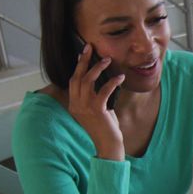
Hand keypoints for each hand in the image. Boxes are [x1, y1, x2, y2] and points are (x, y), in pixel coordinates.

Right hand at [68, 43, 125, 159]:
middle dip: (83, 61)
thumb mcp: (97, 111)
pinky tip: (120, 77)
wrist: (108, 146)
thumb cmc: (105, 129)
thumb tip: (104, 82)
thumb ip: (96, 98)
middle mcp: (77, 105)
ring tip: (107, 59)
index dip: (78, 67)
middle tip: (89, 47)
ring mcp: (85, 108)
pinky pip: (103, 91)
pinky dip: (112, 82)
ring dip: (97, 68)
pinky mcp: (97, 111)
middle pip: (77, 77)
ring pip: (87, 81)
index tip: (81, 54)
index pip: (72, 81)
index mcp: (74, 105)